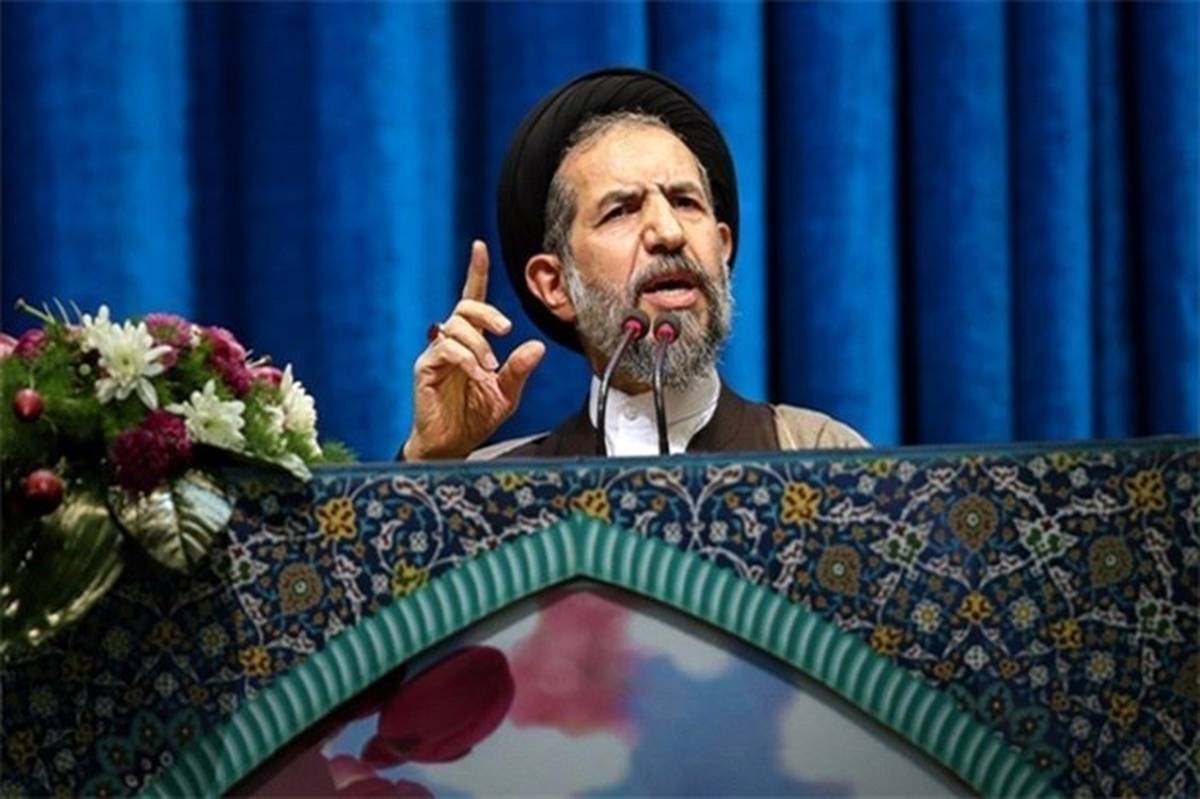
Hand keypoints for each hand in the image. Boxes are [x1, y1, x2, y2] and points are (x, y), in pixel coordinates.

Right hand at [402, 241, 545, 460]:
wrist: (452, 445)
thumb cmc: (476, 417)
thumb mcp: (507, 394)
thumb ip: (519, 370)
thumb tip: (537, 346)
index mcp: (472, 341)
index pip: (473, 299)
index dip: (476, 272)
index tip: (479, 247)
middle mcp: (452, 341)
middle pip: (465, 307)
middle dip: (487, 313)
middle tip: (506, 331)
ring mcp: (436, 353)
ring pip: (456, 327)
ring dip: (479, 345)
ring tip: (489, 369)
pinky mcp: (425, 368)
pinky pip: (446, 350)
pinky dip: (466, 360)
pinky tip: (476, 376)